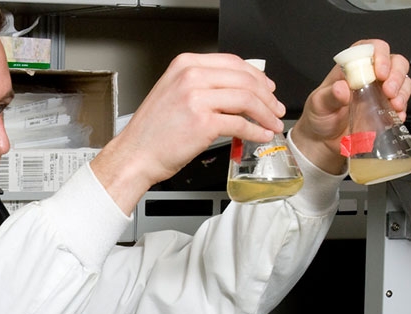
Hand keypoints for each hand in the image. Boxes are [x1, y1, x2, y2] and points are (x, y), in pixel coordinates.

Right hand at [91, 53, 285, 212]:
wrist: (135, 154)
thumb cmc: (153, 131)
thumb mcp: (174, 92)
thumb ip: (202, 84)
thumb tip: (238, 89)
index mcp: (185, 65)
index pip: (233, 62)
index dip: (257, 76)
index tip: (268, 88)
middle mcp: (191, 77)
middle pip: (245, 80)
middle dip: (267, 96)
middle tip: (276, 109)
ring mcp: (197, 98)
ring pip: (247, 100)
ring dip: (266, 114)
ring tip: (272, 124)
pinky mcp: (203, 123)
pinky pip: (240, 124)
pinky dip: (256, 131)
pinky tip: (261, 136)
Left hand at [291, 39, 410, 173]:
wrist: (323, 140)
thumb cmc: (319, 115)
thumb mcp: (318, 104)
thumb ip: (329, 96)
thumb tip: (341, 88)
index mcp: (351, 68)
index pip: (371, 48)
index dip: (380, 54)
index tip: (379, 72)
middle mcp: (369, 76)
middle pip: (394, 62)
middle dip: (396, 74)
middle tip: (389, 90)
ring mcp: (380, 92)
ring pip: (403, 80)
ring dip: (402, 90)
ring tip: (394, 104)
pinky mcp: (387, 108)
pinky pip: (403, 102)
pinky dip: (403, 108)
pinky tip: (396, 116)